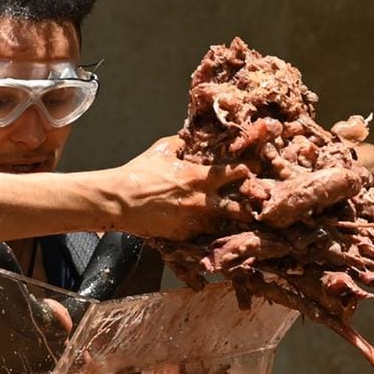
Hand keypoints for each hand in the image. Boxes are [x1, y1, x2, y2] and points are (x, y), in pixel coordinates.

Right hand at [109, 136, 253, 240]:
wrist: (119, 200)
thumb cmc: (139, 173)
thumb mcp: (162, 149)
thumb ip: (182, 143)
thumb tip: (193, 137)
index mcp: (199, 176)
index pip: (236, 173)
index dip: (248, 172)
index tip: (253, 172)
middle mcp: (202, 200)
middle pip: (240, 207)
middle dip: (249, 205)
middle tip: (254, 203)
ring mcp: (194, 221)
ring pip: (225, 225)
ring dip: (232, 222)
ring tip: (239, 221)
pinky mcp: (185, 236)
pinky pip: (205, 236)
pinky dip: (210, 233)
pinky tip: (214, 231)